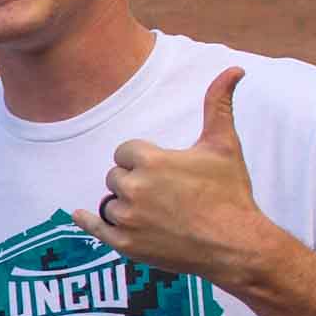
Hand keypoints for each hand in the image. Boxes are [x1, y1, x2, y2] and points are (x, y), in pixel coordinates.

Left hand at [74, 68, 282, 289]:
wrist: (237, 246)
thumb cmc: (231, 194)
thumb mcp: (224, 146)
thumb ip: (219, 105)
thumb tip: (234, 69)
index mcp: (150, 160)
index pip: (124, 152)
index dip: (141, 159)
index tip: (161, 169)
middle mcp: (133, 188)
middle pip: (116, 177)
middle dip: (134, 182)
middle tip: (164, 194)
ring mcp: (127, 218)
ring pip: (110, 203)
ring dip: (126, 205)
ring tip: (157, 214)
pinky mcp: (125, 244)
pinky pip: (95, 228)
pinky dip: (87, 222)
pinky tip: (79, 215)